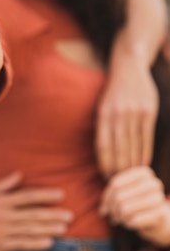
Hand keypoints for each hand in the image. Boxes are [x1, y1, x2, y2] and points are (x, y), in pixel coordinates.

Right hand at [0, 172, 73, 250]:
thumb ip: (3, 185)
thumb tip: (19, 174)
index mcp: (0, 201)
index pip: (28, 196)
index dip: (45, 195)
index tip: (61, 194)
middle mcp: (3, 216)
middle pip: (32, 214)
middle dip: (52, 214)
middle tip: (70, 214)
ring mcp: (1, 232)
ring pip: (29, 230)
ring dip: (48, 229)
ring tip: (64, 228)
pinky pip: (20, 245)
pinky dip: (35, 244)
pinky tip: (48, 243)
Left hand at [95, 58, 157, 177]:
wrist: (129, 67)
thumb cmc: (112, 92)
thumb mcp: (102, 106)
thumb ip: (103, 127)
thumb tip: (103, 155)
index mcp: (103, 114)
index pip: (103, 146)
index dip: (105, 164)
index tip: (106, 177)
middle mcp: (118, 114)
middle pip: (119, 149)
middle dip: (118, 169)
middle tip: (118, 183)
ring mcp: (134, 112)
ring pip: (134, 145)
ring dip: (132, 164)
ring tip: (130, 177)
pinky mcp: (148, 111)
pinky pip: (146, 138)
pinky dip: (144, 153)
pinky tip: (142, 164)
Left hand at [100, 166, 169, 247]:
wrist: (160, 219)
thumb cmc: (138, 203)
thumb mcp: (124, 193)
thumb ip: (111, 196)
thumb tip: (103, 210)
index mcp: (144, 172)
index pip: (115, 184)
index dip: (107, 198)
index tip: (106, 207)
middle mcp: (153, 183)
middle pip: (119, 196)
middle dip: (112, 209)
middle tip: (113, 216)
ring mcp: (159, 198)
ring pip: (125, 209)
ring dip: (120, 217)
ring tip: (122, 218)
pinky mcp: (160, 214)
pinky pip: (134, 220)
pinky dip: (129, 224)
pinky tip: (132, 223)